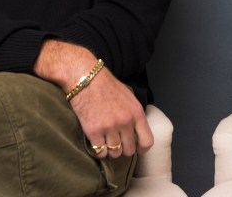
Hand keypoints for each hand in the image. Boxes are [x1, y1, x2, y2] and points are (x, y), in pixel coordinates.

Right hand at [34, 40, 152, 158]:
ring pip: (115, 153)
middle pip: (129, 150)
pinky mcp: (94, 131)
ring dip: (110, 150)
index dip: (141, 149)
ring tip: (105, 141)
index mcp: (136, 112)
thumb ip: (134, 114)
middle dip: (123, 149)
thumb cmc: (106, 85)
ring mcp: (109, 127)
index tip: (137, 149)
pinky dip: (98, 150)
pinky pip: (100, 152)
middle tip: (116, 142)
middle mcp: (125, 121)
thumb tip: (136, 131)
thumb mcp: (128, 97)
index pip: (147, 141)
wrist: (85, 78)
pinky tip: (96, 142)